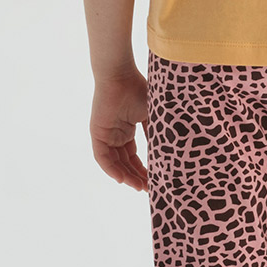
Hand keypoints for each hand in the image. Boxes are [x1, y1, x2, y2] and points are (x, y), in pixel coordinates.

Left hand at [90, 66, 149, 190]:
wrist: (121, 76)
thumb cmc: (139, 90)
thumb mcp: (152, 116)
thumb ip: (156, 134)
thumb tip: (168, 154)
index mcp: (127, 129)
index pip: (134, 156)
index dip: (143, 169)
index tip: (155, 181)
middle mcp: (115, 134)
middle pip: (125, 162)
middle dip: (136, 177)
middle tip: (148, 189)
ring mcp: (106, 134)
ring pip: (114, 163)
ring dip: (126, 176)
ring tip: (138, 187)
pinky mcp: (97, 133)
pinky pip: (102, 157)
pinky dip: (111, 169)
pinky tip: (122, 179)